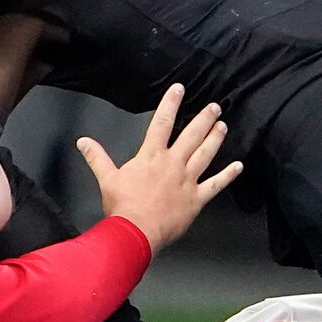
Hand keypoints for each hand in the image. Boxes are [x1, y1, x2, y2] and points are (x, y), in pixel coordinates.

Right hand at [77, 84, 241, 254]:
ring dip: (215, 138)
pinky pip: (215, 184)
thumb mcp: (106, 179)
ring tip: (222, 125)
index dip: (170, 104)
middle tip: (214, 106)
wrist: (135, 232)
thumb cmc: (122, 208)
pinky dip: (227, 175)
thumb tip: (83, 142)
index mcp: (151, 156)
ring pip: (205, 154)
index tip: (179, 89)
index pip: (162, 123)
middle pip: (191, 135)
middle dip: (204, 118)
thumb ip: (97, 158)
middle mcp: (172, 164)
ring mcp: (187, 180)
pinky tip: (238, 166)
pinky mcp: (196, 199)